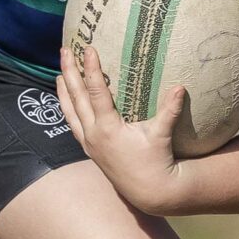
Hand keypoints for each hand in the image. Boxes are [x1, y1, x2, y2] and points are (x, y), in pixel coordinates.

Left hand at [57, 41, 183, 214]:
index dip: (91, 69)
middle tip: (64, 50)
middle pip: (76, 97)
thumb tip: (180, 87)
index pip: (96, 91)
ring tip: (59, 72)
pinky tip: (67, 100)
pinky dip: (68, 109)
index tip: (87, 49)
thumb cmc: (156, 161)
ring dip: (64, 90)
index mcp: (108, 128)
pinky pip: (72, 124)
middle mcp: (93, 134)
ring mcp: (88, 142)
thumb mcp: (161, 134)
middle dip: (70, 72)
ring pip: (69, 111)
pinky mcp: (89, 149)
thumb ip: (170, 110)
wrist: (148, 190)